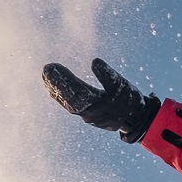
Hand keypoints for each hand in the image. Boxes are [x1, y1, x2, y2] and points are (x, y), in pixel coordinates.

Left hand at [42, 58, 160, 142]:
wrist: (135, 120)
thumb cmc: (129, 102)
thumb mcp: (122, 86)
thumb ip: (108, 75)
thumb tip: (94, 62)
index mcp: (96, 105)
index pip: (75, 91)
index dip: (63, 79)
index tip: (52, 67)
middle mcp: (88, 112)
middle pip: (68, 97)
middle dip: (56, 83)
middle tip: (46, 69)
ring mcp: (86, 114)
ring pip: (67, 102)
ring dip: (56, 89)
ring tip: (46, 75)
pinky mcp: (86, 113)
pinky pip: (70, 105)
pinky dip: (60, 96)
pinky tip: (53, 88)